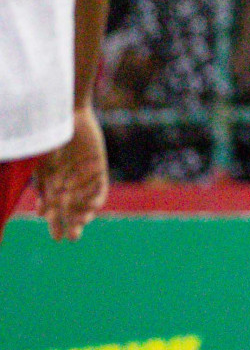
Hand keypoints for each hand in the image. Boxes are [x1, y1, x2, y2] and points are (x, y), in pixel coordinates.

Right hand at [33, 107, 107, 240]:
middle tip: (72, 237)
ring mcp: (85, 177)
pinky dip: (95, 199)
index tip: (56, 238)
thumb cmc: (49, 141)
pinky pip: (100, 188)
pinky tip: (90, 208)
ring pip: (87, 203)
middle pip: (72, 210)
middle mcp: (69, 184)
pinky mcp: (99, 168)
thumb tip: (42, 212)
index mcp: (52, 186)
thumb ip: (41, 186)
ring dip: (83, 214)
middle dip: (72, 225)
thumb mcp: (41, 167)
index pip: (54, 211)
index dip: (56, 225)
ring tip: (80, 223)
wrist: (65, 119)